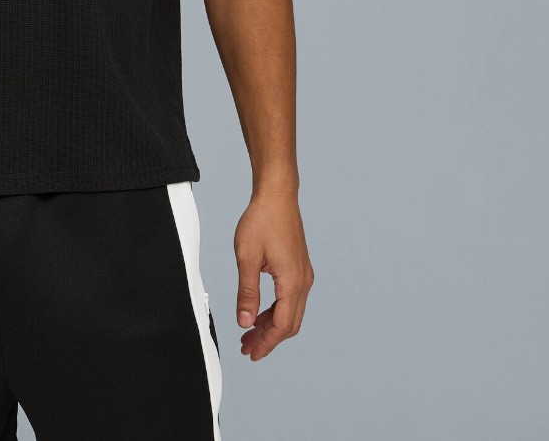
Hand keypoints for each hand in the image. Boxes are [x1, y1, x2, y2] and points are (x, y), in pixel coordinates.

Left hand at [233, 190, 313, 360]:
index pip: (282, 326)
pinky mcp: (299, 268)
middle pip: (289, 324)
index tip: (251, 353)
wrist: (277, 195)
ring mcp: (303, 275)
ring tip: (250, 333)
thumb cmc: (262, 220)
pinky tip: (259, 312)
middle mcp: (303, 282)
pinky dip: (276, 310)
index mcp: (292, 282)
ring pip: (291, 312)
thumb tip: (245, 322)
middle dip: (269, 339)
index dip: (266, 343)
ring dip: (271, 325)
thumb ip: (247, 292)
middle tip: (247, 347)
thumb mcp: (246, 257)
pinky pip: (291, 299)